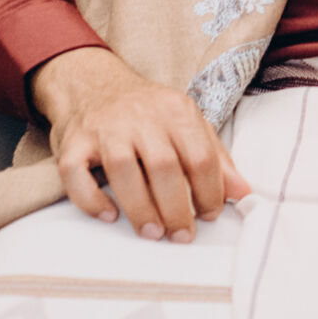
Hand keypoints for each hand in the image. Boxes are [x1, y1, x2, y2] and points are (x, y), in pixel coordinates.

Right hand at [32, 46, 248, 239]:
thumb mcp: (186, 123)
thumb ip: (215, 158)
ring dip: (140, 209)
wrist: (93, 83)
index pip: (200, 155)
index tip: (209, 215)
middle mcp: (141, 116)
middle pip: (164, 166)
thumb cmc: (147, 113)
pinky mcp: (73, 143)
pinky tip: (109, 215)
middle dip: (176, 208)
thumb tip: (243, 194)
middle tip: (181, 235)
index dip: (209, 191)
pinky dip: (91, 199)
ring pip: (122, 170)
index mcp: (176, 111)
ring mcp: (105, 128)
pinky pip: (76, 173)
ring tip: (152, 233)